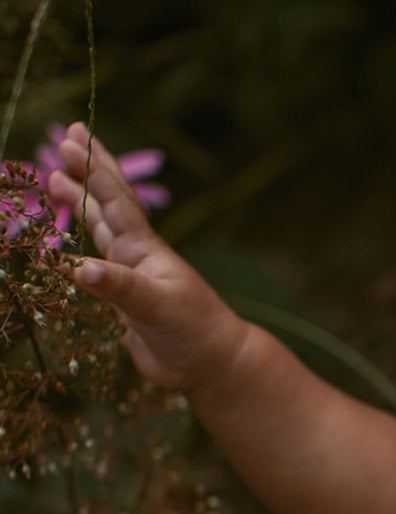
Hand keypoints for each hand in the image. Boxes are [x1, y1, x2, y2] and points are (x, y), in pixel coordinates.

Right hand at [46, 122, 248, 389]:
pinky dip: (78, 253)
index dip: (93, 171)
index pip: (115, 202)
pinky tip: (69, 250)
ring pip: (99, 233)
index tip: (71, 139)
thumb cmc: (195, 332)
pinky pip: (94, 269)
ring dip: (80, 206)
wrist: (212, 366)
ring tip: (55, 180)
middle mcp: (135, 259)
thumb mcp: (158, 306)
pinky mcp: (124, 304)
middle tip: (66, 139)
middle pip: (107, 207)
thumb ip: (119, 287)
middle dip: (87, 173)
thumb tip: (76, 268)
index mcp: (145, 250)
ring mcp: (130, 280)